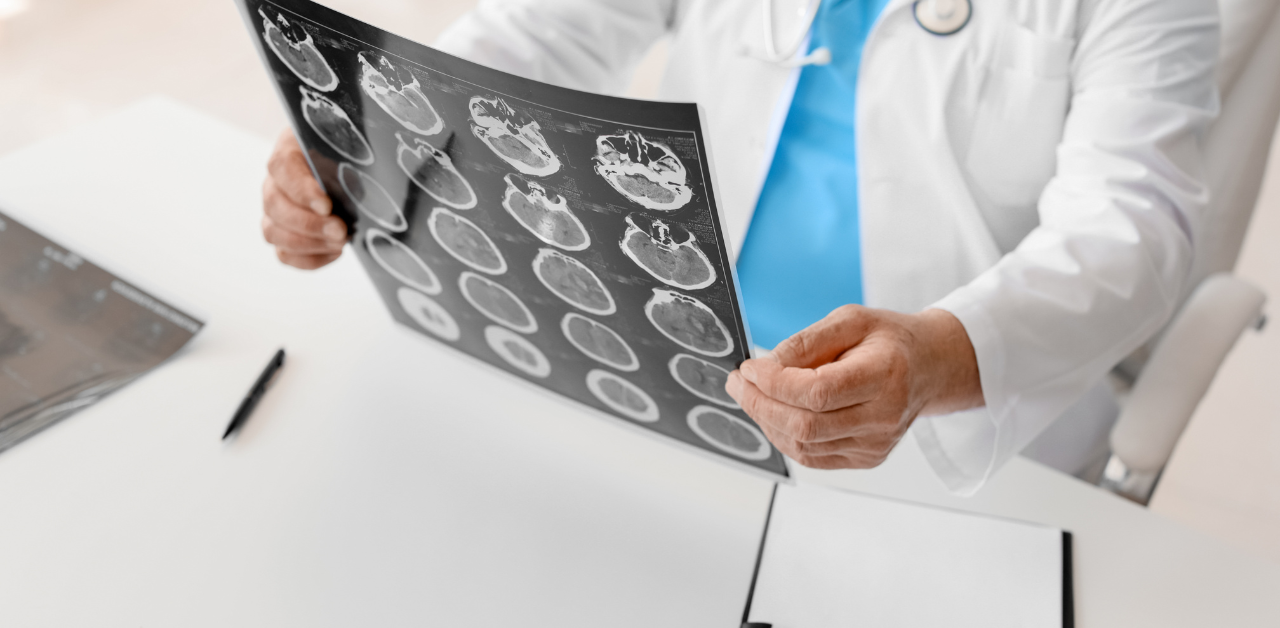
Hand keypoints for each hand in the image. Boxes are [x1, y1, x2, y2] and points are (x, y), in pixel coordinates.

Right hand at [261, 129, 346, 268]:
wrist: (345, 168)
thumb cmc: (346, 156)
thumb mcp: (350, 152)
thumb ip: (349, 166)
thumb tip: (355, 192)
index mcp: (289, 150)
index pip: (283, 167)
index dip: (302, 190)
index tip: (326, 206)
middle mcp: (274, 182)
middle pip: (274, 205)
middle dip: (309, 224)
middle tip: (340, 231)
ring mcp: (274, 211)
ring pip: (273, 232)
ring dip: (308, 244)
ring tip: (340, 242)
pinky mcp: (283, 234)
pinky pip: (285, 254)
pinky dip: (310, 259)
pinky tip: (335, 251)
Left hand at [725, 306, 983, 468]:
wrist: (928, 367)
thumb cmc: (889, 340)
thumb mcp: (850, 320)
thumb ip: (807, 341)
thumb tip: (766, 366)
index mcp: (885, 375)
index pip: (817, 392)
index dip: (774, 384)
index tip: (749, 368)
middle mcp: (884, 417)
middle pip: (806, 425)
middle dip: (760, 404)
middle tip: (738, 382)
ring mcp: (876, 444)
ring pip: (804, 445)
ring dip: (767, 421)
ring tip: (752, 394)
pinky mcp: (866, 458)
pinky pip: (812, 456)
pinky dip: (784, 436)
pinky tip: (774, 413)